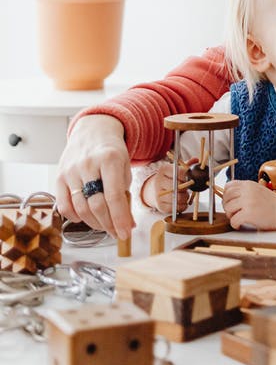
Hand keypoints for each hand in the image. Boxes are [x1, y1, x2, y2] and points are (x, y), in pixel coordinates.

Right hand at [56, 114, 135, 239]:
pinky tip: (86, 216)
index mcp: (109, 159)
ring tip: (104, 225)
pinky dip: (75, 217)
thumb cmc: (111, 150)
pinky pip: (64, 206)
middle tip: (116, 232)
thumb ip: (125, 193)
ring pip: (81, 208)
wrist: (92, 131)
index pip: (114, 196)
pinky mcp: (59, 177)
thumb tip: (126, 224)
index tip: (125, 234)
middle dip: (108, 224)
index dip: (120, 219)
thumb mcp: (125, 165)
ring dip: (94, 223)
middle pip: (96, 205)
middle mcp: (88, 164)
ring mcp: (71, 171)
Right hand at [141, 162, 189, 214]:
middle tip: (188, 187)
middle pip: (178, 186)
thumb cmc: (169, 178)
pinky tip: (182, 202)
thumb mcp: (176, 169)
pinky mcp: (160, 206)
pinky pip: (175, 208)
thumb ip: (186, 165)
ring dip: (185, 198)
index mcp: (164, 169)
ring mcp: (158, 195)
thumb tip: (196, 160)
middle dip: (186, 188)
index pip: (180, 172)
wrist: (153, 190)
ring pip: (178, 198)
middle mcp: (159, 181)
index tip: (190, 178)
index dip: (188, 177)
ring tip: (185, 195)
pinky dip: (182, 206)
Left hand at [221, 180, 275, 230]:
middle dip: (227, 206)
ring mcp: (248, 202)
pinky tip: (240, 225)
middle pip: (226, 197)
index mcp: (248, 184)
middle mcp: (247, 191)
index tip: (230, 202)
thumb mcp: (257, 190)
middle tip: (233, 212)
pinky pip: (234, 220)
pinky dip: (235, 224)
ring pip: (228, 208)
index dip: (226, 195)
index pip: (228, 186)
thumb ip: (244, 190)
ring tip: (237, 218)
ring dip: (230, 215)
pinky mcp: (249, 213)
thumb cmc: (270, 203)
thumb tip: (228, 194)